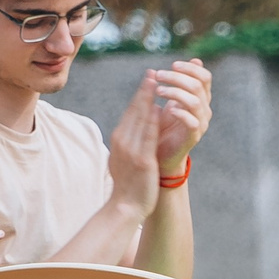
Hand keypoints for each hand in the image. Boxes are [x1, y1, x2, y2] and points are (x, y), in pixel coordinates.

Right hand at [107, 71, 163, 215]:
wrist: (125, 206)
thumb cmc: (128, 183)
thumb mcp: (126, 157)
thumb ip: (131, 140)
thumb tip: (136, 126)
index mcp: (120, 139)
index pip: (130, 112)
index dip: (140, 95)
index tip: (148, 79)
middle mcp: (123, 141)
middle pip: (134, 111)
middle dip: (144, 91)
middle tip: (152, 72)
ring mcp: (130, 150)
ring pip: (140, 119)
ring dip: (148, 99)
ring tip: (157, 83)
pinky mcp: (141, 160)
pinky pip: (147, 136)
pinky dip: (152, 121)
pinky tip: (158, 108)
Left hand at [149, 58, 211, 173]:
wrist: (160, 154)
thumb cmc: (164, 124)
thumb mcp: (173, 99)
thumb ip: (182, 81)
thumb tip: (196, 59)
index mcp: (201, 98)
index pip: (204, 77)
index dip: (190, 68)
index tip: (172, 65)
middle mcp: (204, 109)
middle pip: (198, 86)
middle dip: (177, 77)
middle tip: (159, 75)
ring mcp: (201, 123)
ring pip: (195, 101)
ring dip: (175, 92)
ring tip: (157, 91)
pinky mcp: (193, 136)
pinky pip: (192, 122)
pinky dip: (180, 112)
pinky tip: (167, 108)